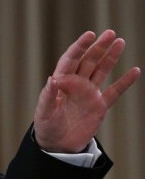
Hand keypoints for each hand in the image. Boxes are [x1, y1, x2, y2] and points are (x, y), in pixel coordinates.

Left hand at [33, 30, 139, 152]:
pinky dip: (125, 82)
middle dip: (98, 47)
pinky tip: (135, 71)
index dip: (80, 46)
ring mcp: (89, 93)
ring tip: (120, 42)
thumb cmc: (46, 126)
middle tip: (110, 33)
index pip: (71, 59)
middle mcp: (76, 84)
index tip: (90, 35)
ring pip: (102, 70)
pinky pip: (115, 91)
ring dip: (110, 57)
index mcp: (62, 81)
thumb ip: (48, 96)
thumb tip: (52, 79)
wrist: (58, 145)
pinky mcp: (100, 106)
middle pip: (89, 60)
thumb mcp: (44, 112)